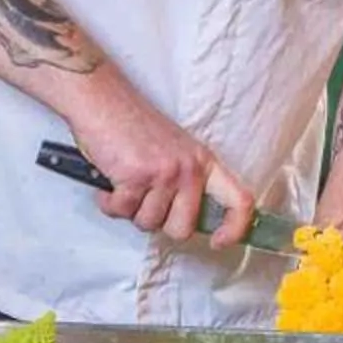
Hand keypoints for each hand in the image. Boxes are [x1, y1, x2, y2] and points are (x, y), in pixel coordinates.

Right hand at [63, 74, 253, 245]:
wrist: (102, 100)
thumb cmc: (133, 126)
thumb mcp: (175, 151)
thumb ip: (187, 182)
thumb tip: (190, 221)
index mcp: (204, 162)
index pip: (240, 201)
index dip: (235, 229)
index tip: (219, 241)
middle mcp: (190, 168)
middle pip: (183, 228)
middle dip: (159, 223)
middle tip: (144, 201)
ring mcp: (165, 172)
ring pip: (148, 223)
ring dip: (130, 210)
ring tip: (125, 183)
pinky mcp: (137, 176)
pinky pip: (121, 211)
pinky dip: (109, 203)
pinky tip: (109, 182)